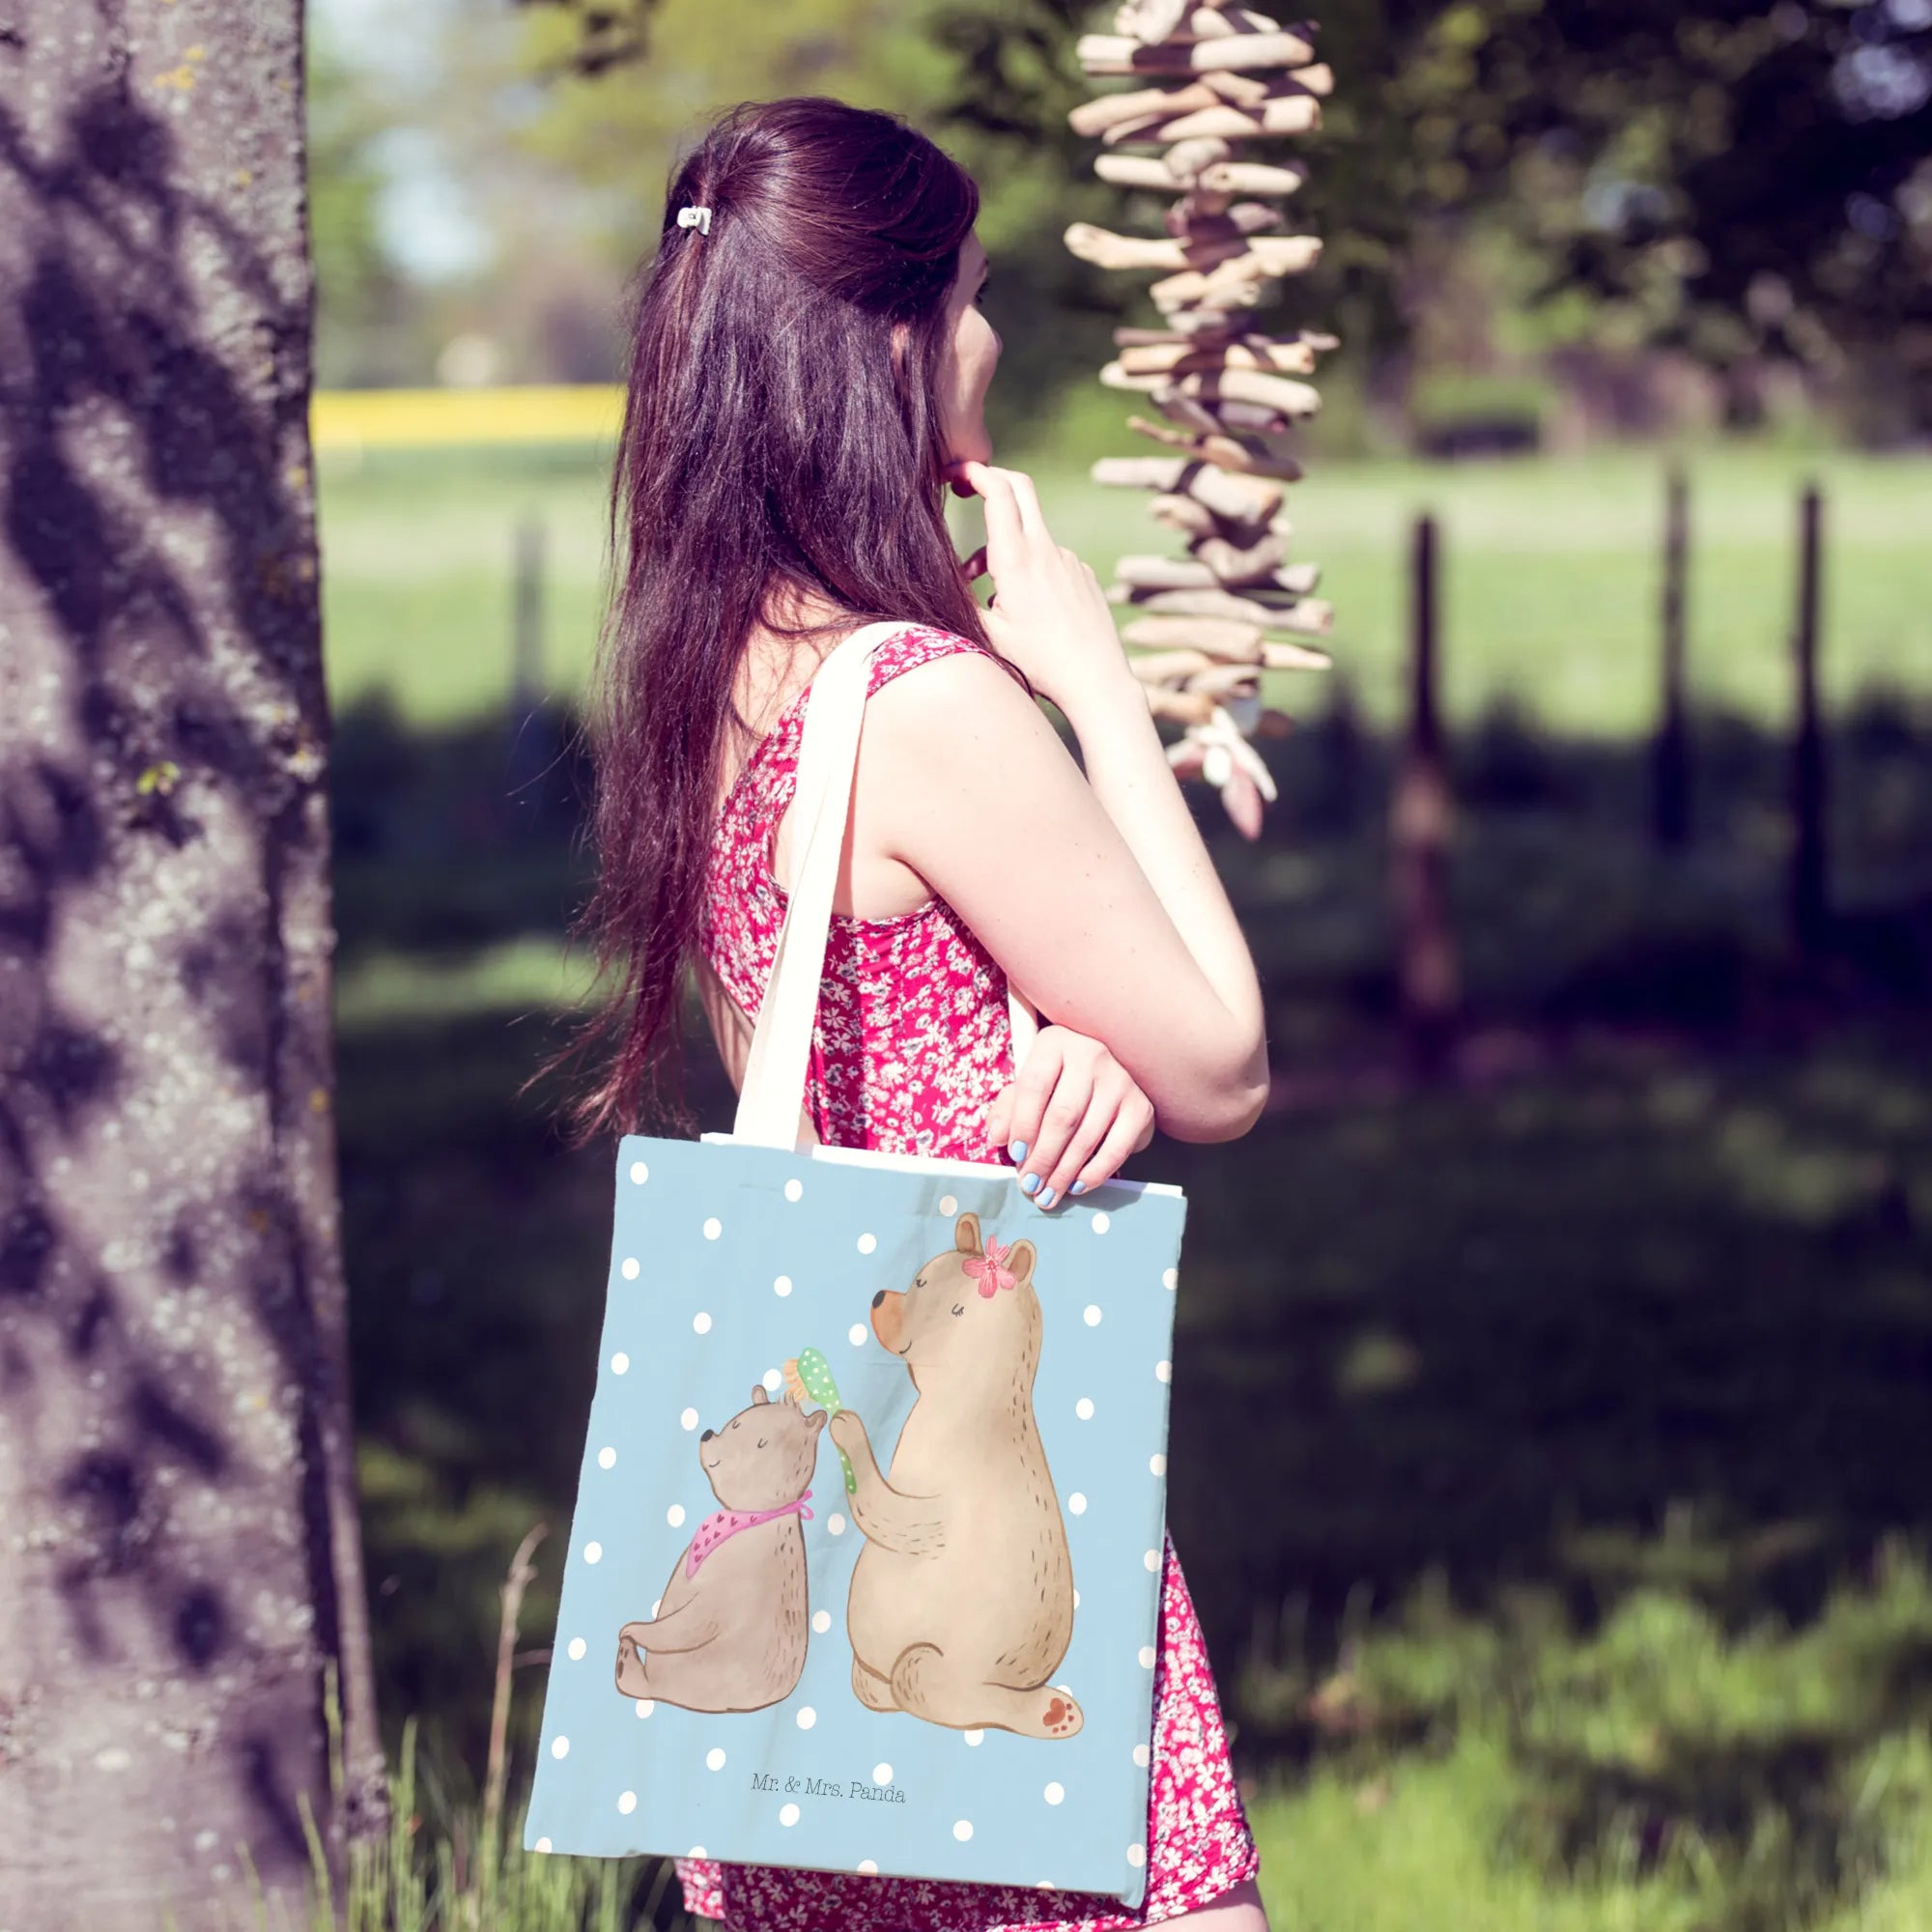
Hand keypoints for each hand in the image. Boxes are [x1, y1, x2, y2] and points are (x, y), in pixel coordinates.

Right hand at [943, 458, 1134, 718]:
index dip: (975, 473)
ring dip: (1004, 547)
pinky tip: (1028, 608)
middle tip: (968, 488)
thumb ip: (962, 601)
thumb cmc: (1041, 663)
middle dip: (992, 480)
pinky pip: (1050, 559)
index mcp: (1017, 560)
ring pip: (1030, 533)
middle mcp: (1046, 550)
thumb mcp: (989, 635)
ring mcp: (1069, 560)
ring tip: (989, 592)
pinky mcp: (1083, 573)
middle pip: (1020, 488)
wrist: (1097, 680)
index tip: (955, 472)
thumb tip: (941, 581)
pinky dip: (1030, 569)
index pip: (999, 492)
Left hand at [986, 1025, 1155, 1210]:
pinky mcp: (1140, 1107)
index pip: (1034, 1086)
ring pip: (1087, 1136)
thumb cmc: (1058, 1082)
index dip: (1022, 1124)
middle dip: (1043, 1157)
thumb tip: (997, 1137)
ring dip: (1064, 1172)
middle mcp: (1091, 1055)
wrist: (1107, 1076)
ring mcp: (1120, 1080)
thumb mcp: (1028, 1085)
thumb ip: (1008, 1109)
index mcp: (1055, 1043)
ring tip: (1048, 1194)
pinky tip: (1077, 1185)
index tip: (1015, 1155)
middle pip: (1063, 1116)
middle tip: (1029, 1185)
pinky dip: (1095, 1172)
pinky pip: (1117, 1148)